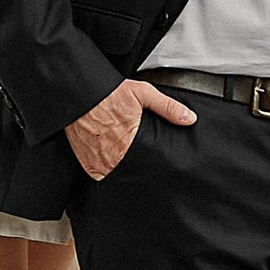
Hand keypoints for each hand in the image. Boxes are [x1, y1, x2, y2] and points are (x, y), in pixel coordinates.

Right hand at [65, 76, 198, 180]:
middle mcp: (112, 157)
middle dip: (137, 169)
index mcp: (129, 144)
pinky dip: (104, 170)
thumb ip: (168, 107)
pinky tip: (109, 161)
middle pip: (130, 173)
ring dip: (120, 171)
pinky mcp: (85, 161)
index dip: (152, 166)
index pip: (146, 165)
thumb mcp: (143, 94)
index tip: (154, 163)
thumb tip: (189, 119)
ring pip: (114, 176)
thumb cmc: (109, 93)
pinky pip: (97, 174)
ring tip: (124, 162)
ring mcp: (97, 162)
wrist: (81, 92)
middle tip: (139, 161)